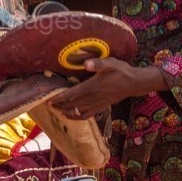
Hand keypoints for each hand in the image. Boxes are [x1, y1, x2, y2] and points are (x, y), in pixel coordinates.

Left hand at [49, 58, 167, 119]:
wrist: (133, 83)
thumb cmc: (120, 71)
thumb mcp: (110, 63)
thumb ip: (97, 63)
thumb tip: (86, 63)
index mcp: (91, 87)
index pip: (71, 94)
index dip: (59, 98)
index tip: (49, 100)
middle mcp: (92, 98)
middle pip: (72, 104)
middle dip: (59, 105)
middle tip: (48, 104)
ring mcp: (96, 104)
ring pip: (77, 111)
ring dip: (66, 111)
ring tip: (57, 109)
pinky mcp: (101, 108)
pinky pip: (86, 116)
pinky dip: (77, 117)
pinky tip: (71, 116)